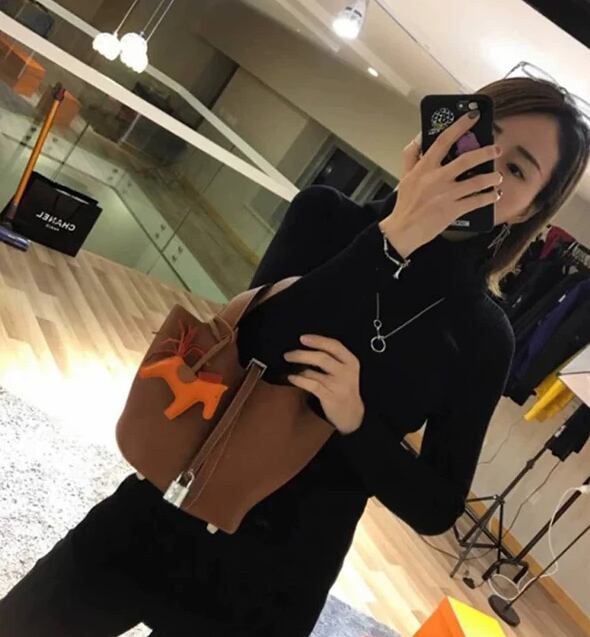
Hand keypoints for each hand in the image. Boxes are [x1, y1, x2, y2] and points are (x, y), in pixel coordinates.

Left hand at [284, 334, 364, 433]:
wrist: (352, 412)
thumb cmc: (343, 386)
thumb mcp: (344, 369)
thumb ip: (332, 357)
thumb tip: (307, 345)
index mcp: (351, 361)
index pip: (334, 345)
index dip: (318, 340)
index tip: (302, 338)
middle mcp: (347, 372)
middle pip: (322, 358)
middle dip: (302, 354)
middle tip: (287, 354)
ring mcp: (339, 386)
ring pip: (315, 372)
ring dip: (299, 367)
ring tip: (289, 366)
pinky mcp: (330, 397)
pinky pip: (311, 385)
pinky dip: (299, 380)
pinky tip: (291, 377)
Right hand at [380, 111, 502, 258]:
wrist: (403, 230)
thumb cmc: (405, 203)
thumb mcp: (405, 176)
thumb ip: (412, 155)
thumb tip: (419, 137)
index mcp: (424, 167)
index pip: (443, 140)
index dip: (460, 125)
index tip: (473, 116)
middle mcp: (436, 179)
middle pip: (467, 160)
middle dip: (486, 152)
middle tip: (497, 149)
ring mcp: (446, 195)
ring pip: (477, 181)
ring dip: (491, 178)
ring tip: (497, 177)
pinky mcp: (453, 211)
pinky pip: (477, 201)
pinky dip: (489, 197)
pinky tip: (494, 195)